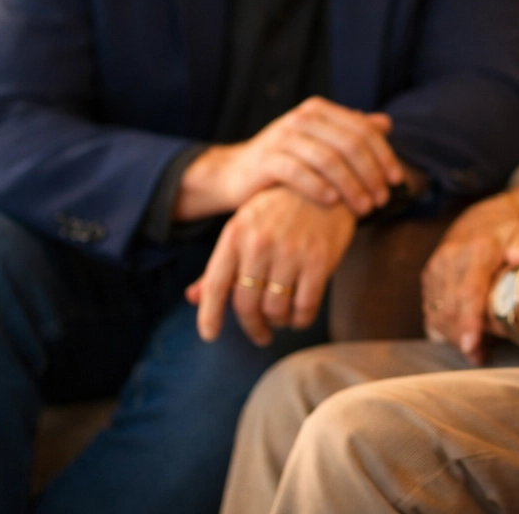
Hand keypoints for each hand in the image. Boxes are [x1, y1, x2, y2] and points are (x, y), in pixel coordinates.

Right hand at [174, 97, 403, 219]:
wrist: (237, 173)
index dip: (384, 156)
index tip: (397, 181)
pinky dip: (319, 187)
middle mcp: (302, 118)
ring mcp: (282, 137)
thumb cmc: (288, 160)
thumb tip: (386, 123)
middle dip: (371, 174)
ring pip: (328, 159)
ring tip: (364, 208)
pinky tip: (333, 203)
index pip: (363, 130)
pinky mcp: (265, 159)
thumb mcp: (321, 143)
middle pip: (350, 145)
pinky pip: (298, 172)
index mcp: (320, 111)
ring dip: (351, 186)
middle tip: (381, 200)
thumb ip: (351, 132)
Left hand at [186, 186, 356, 345]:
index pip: (216, 284)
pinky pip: (305, 305)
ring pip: (276, 308)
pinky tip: (300, 316)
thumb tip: (192, 298)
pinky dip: (301, 319)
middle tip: (260, 334)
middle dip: (252, 326)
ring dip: (278, 321)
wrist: (326, 182)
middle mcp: (260, 243)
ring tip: (282, 318)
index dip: (209, 315)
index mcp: (235, 234)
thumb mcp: (245, 227)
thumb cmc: (280, 210)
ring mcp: (291, 251)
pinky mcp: (319, 259)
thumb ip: (221, 265)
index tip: (209, 336)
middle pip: (246, 304)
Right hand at [422, 194, 518, 364]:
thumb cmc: (507, 233)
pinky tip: (460, 338)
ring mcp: (436, 267)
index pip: (469, 291)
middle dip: (463, 337)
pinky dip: (443, 329)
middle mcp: (451, 258)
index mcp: (477, 250)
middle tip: (480, 354)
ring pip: (437, 313)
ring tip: (474, 350)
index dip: (469, 321)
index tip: (472, 346)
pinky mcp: (428, 276)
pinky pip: (430, 310)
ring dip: (453, 336)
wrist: (479, 217)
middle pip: (450, 308)